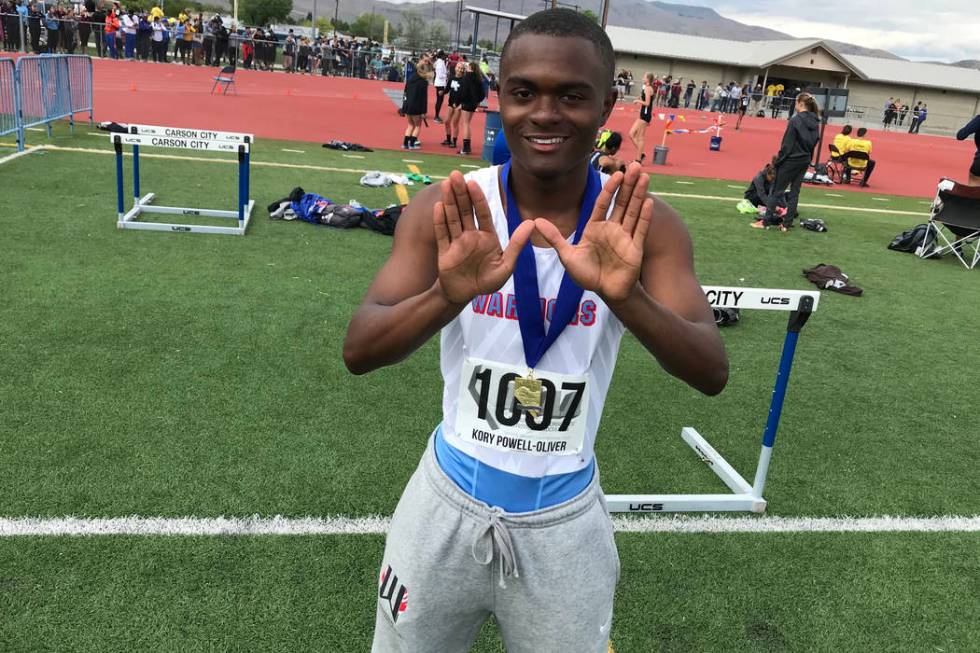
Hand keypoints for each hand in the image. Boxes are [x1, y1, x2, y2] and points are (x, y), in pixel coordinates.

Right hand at [434, 171, 534, 304]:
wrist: (465, 295)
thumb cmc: (487, 281)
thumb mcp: (506, 265)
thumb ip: (517, 244)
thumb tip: (531, 223)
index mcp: (487, 236)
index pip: (482, 213)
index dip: (478, 198)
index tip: (473, 183)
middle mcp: (470, 235)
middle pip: (465, 211)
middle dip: (461, 193)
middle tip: (456, 175)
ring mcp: (456, 242)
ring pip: (452, 218)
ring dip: (449, 201)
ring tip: (446, 183)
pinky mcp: (444, 252)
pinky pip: (441, 234)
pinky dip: (440, 221)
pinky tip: (439, 206)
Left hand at [534, 163, 652, 302]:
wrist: (604, 292)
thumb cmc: (587, 275)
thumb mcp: (567, 256)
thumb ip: (554, 238)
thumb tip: (535, 221)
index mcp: (596, 227)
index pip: (603, 203)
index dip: (609, 189)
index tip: (615, 174)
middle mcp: (612, 228)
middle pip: (621, 202)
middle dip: (628, 185)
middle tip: (634, 166)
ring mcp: (625, 237)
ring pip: (633, 211)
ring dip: (639, 194)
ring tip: (643, 176)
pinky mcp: (636, 248)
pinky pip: (641, 230)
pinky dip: (645, 217)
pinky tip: (648, 202)